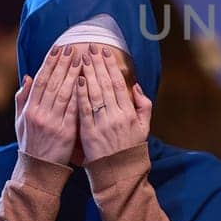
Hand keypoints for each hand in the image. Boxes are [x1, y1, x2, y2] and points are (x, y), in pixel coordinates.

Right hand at [16, 45, 81, 164]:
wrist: (38, 169)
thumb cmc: (30, 143)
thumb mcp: (20, 121)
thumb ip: (22, 98)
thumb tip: (27, 76)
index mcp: (29, 110)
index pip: (40, 81)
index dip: (48, 64)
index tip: (57, 49)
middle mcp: (39, 114)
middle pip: (53, 83)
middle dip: (63, 64)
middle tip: (72, 48)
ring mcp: (52, 123)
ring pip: (64, 93)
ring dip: (73, 74)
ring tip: (81, 59)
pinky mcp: (66, 132)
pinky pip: (74, 110)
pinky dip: (80, 94)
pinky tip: (87, 82)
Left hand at [77, 47, 151, 163]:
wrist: (118, 172)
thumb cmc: (130, 149)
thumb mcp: (144, 127)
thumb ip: (144, 106)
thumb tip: (136, 86)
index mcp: (129, 113)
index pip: (118, 84)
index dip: (111, 67)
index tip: (105, 53)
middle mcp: (116, 116)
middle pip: (105, 85)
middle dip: (97, 65)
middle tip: (91, 48)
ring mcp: (102, 124)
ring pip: (94, 94)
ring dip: (87, 74)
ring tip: (82, 58)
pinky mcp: (88, 132)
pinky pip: (83, 109)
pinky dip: (80, 94)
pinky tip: (76, 80)